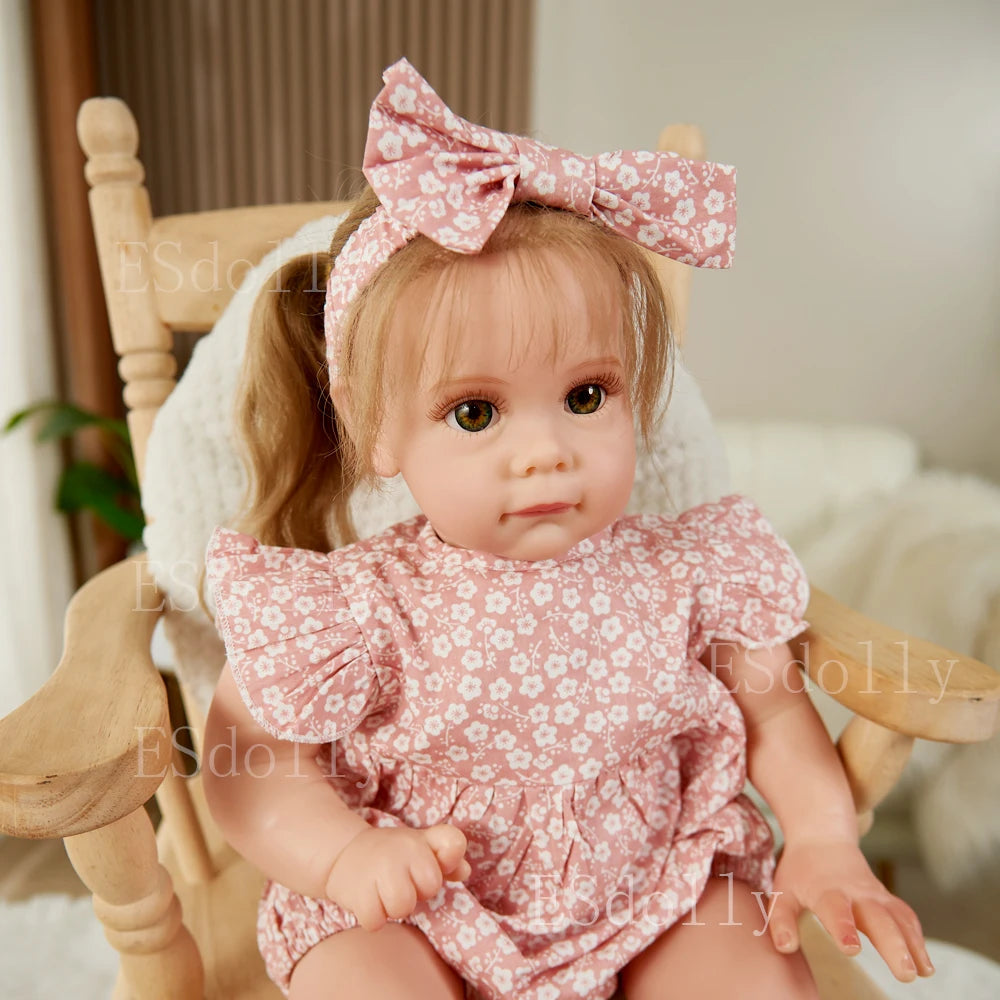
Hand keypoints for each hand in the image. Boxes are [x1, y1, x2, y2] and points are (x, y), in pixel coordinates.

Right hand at [325, 823, 471, 930]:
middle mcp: (401, 848)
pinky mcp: (356, 891)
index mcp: (420, 838)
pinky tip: (369, 900)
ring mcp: (378, 868)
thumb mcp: (423, 848)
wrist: (346, 854)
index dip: (447, 861)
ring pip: (402, 907)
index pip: (454, 844)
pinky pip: (375, 921)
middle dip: (418, 892)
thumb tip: (464, 871)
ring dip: (394, 907)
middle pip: (430, 889)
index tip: (431, 864)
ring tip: (384, 892)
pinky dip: (372, 917)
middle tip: (401, 882)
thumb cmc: (394, 857)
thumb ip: (448, 856)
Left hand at [768, 838, 933, 981]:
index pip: (836, 910)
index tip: (851, 948)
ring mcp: (874, 894)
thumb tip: (785, 948)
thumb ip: (782, 920)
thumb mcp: (783, 891)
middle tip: (905, 973)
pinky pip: (905, 916)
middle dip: (893, 944)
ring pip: (898, 917)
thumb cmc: (800, 871)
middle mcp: (855, 892)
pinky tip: (925, 964)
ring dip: (913, 943)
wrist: (822, 839)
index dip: (843, 927)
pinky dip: (917, 936)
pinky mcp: (886, 898)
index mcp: (826, 891)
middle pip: (878, 917)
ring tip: (923, 972)